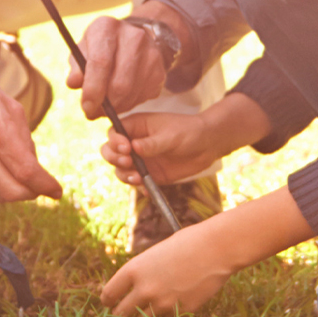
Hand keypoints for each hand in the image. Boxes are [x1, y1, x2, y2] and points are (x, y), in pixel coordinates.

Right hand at [0, 39, 62, 202]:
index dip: (46, 186)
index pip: (26, 172)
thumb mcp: (7, 104)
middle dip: (32, 193)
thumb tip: (36, 171)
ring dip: (13, 191)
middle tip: (40, 187)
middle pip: (12, 192)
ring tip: (20, 177)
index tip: (56, 190)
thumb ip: (24, 139)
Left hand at [66, 14, 167, 119]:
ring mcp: (151, 53)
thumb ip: (76, 67)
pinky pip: (144, 97)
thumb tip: (73, 83)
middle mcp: (133, 37)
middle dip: (105, 104)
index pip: (100, 63)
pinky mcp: (160, 70)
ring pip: (132, 93)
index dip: (92, 89)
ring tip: (104, 107)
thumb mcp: (83, 50)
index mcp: (107, 27)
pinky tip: (120, 99)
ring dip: (116, 107)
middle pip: (119, 83)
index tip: (86, 107)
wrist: (133, 38)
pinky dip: (129, 104)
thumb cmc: (100, 46)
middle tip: (92, 113)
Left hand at [100, 219, 233, 316]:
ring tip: (146, 310)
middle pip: (122, 313)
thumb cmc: (183, 245)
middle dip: (121, 315)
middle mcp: (145, 290)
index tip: (108, 303)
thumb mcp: (152, 256)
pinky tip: (175, 299)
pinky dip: (168, 313)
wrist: (214, 249)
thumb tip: (131, 291)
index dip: (107, 301)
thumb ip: (140, 274)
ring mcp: (164, 303)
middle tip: (121, 315)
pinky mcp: (182, 311)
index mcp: (133, 271)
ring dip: (144, 316)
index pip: (109, 294)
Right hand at [101, 111, 223, 187]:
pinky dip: (138, 187)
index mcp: (135, 127)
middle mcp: (132, 143)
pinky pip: (136, 182)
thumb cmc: (188, 132)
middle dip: (115, 158)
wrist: (207, 145)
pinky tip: (147, 189)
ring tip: (137, 178)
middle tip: (128, 162)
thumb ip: (152, 143)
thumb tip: (133, 147)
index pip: (114, 133)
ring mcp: (139, 160)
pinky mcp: (148, 174)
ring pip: (120, 169)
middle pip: (110, 151)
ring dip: (124, 174)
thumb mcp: (171, 135)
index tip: (126, 148)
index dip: (115, 141)